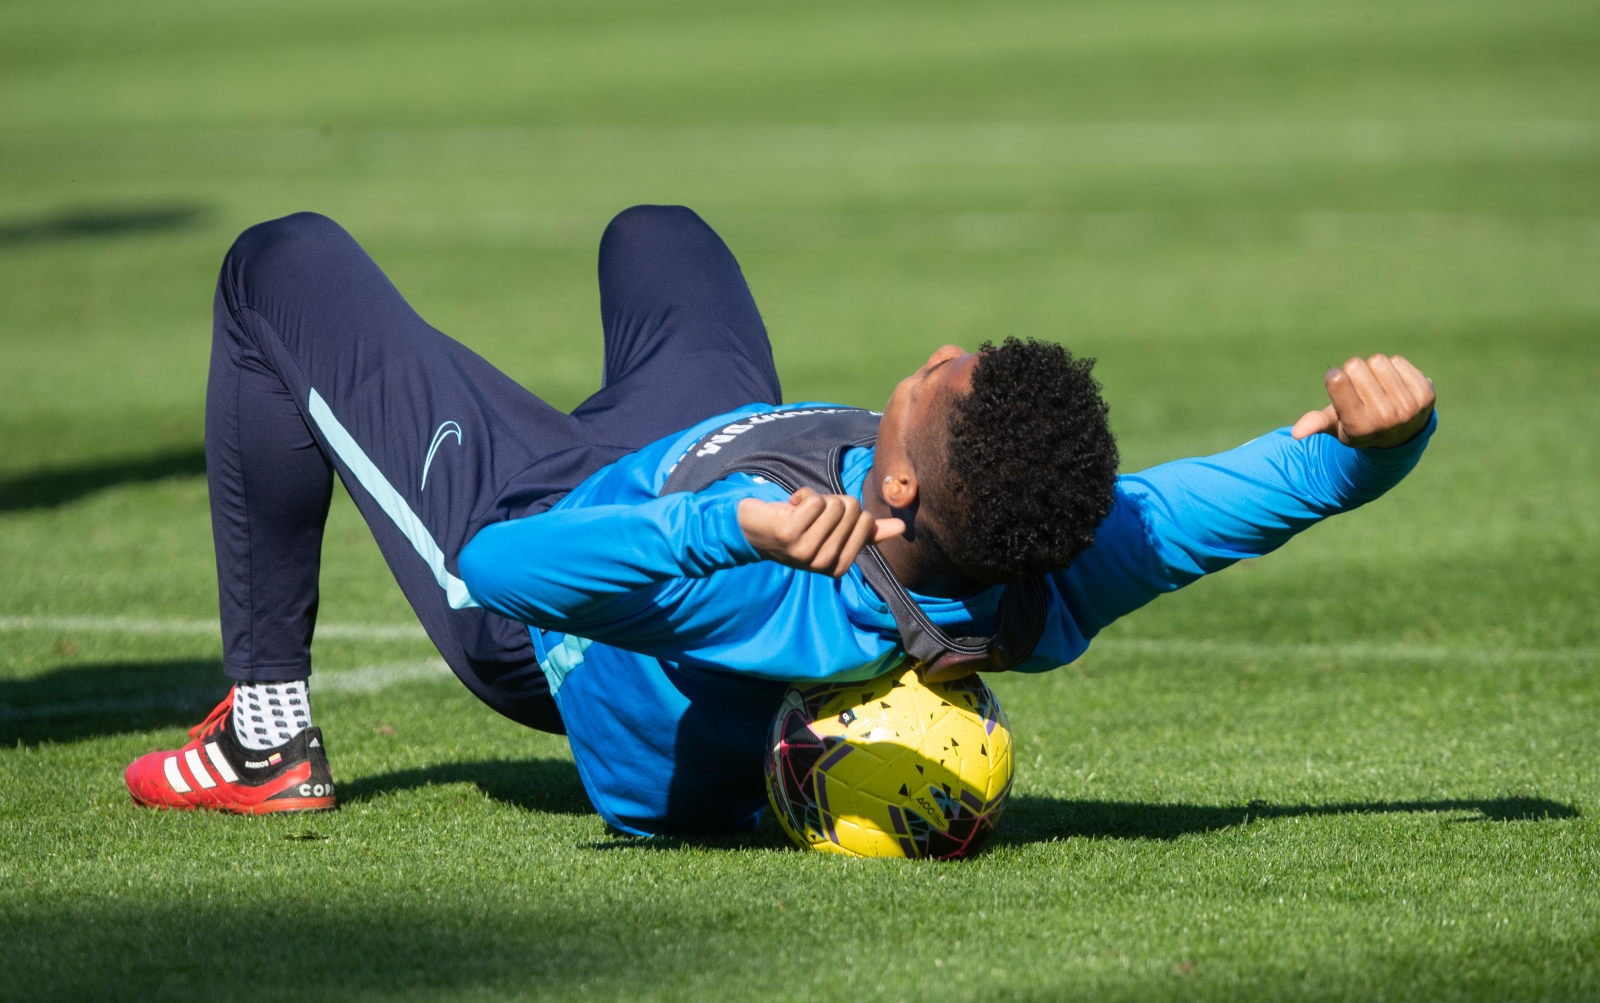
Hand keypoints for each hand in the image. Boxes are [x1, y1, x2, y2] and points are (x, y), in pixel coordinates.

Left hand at [738, 487, 905, 577]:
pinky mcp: (789, 533)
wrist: (752, 529)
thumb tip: (900, 527)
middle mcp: (823, 563)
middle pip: (851, 509)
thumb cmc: (797, 528)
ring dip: (817, 499)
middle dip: (832, 503)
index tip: (826, 523)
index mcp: (838, 567)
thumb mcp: (833, 532)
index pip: (865, 520)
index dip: (847, 511)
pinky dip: (803, 494)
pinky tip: (790, 507)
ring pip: (834, 503)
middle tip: (810, 517)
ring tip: (799, 512)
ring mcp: (805, 550)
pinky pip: (815, 499)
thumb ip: (866, 532)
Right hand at [1291, 354, 1435, 448]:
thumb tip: (1296, 434)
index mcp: (1359, 427)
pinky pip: (1398, 361)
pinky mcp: (1426, 393)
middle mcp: (1385, 419)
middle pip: (1355, 366)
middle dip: (1355, 374)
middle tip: (1363, 393)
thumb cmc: (1360, 425)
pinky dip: (1393, 369)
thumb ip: (1316, 424)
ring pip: (1378, 361)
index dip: (1335, 378)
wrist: (1402, 436)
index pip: (1337, 380)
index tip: (1340, 388)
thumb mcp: (1336, 427)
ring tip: (1379, 388)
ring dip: (1374, 370)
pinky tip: (1396, 386)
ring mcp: (1409, 406)